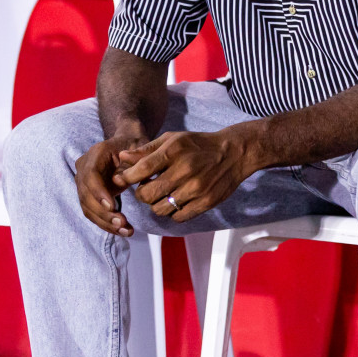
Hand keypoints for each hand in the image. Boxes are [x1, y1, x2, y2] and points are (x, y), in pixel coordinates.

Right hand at [75, 134, 148, 236]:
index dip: (99, 192)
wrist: (128, 143)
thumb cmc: (136, 144)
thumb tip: (121, 180)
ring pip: (88, 208)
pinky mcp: (89, 195)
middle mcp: (84, 168)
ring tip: (126, 231)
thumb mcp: (140, 148)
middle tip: (122, 224)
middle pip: (86, 196)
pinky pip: (93, 212)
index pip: (90, 176)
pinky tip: (122, 231)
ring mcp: (84, 182)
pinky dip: (106, 223)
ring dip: (105, 222)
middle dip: (103, 213)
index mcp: (95, 154)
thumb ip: (133, 162)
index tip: (112, 206)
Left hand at [115, 127, 256, 222]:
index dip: (128, 178)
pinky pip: (178, 217)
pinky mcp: (206, 202)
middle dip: (142, 193)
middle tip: (148, 188)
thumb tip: (122, 158)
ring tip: (164, 195)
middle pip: (147, 195)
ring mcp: (197, 188)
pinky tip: (178, 201)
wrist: (235, 152)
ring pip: (160, 209)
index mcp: (174, 151)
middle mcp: (185, 169)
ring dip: (157, 205)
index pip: (141, 170)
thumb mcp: (173, 139)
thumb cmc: (199, 145)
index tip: (125, 179)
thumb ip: (147, 150)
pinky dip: (174, 212)